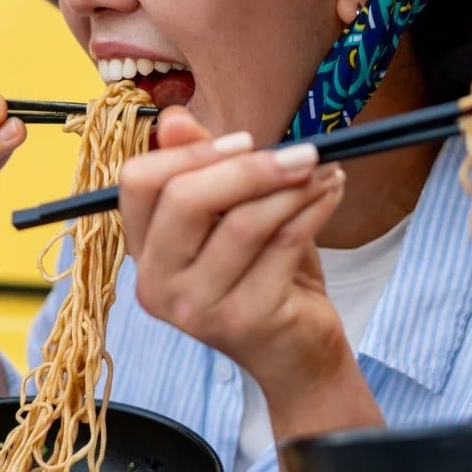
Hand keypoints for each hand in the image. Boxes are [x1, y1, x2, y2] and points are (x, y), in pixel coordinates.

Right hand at [118, 106, 350, 393]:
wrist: (298, 354)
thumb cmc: (264, 278)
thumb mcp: (231, 216)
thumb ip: (205, 169)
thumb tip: (173, 117)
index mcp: (144, 252)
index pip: (138, 183)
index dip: (190, 152)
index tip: (244, 140)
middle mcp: (157, 284)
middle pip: (186, 198)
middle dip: (249, 167)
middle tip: (301, 152)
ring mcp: (197, 308)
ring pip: (243, 221)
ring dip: (293, 186)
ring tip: (325, 171)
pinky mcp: (245, 320)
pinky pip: (284, 243)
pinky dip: (314, 208)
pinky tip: (332, 192)